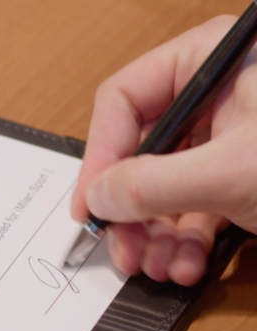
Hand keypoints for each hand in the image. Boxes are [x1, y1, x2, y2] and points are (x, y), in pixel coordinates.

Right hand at [71, 15, 256, 285]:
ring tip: (157, 267)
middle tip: (122, 250)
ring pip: (165, 185)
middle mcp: (218, 97)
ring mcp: (231, 139)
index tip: (90, 205)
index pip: (126, 99)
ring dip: (155, 233)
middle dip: (132, 209)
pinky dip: (185, 239)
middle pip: (142, 149)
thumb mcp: (235, 170)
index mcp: (214, 62)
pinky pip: (195, 205)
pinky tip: (185, 264)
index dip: (101, 155)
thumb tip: (98, 197)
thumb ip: (155, 183)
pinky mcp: (242, 175)